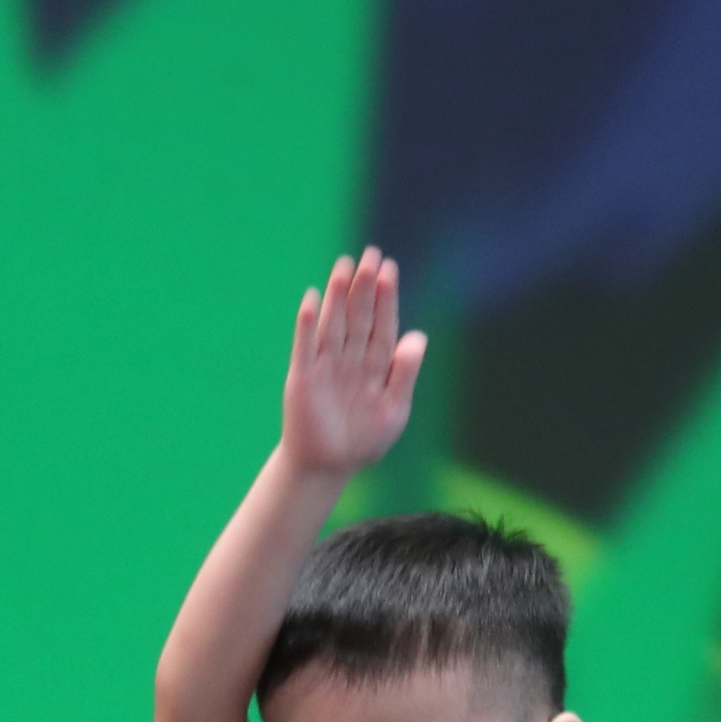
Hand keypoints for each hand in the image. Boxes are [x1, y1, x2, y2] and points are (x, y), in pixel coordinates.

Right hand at [282, 247, 423, 479]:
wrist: (326, 467)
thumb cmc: (362, 441)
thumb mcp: (395, 411)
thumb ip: (405, 374)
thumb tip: (417, 335)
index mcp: (377, 364)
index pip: (383, 322)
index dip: (387, 296)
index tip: (389, 268)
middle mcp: (351, 358)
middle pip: (359, 315)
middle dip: (363, 286)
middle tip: (369, 254)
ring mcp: (326, 365)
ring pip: (334, 323)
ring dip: (337, 295)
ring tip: (342, 266)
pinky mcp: (303, 377)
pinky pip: (305, 345)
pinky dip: (307, 323)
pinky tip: (311, 299)